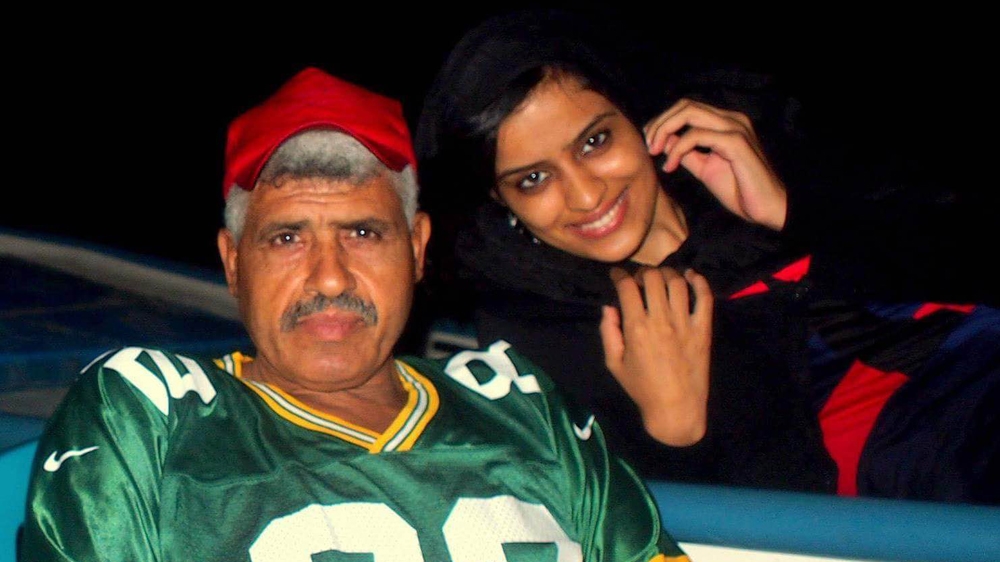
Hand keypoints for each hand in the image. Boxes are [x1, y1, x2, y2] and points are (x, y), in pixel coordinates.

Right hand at [599, 266, 712, 445]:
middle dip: (643, 272)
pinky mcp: (703, 329)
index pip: (627, 287)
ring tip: (662, 277)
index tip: (617, 274)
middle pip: (653, 278)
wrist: (675, 408)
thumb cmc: (642, 389)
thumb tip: (608, 307)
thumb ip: (608, 332)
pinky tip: (691, 276)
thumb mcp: (614, 364)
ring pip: (677, 282)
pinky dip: (698, 281)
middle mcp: (661, 320)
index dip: (620, 275)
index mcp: (636, 328)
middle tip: (640, 279)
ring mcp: (684, 323)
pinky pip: (704, 297)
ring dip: (667, 273)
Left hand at [644, 98, 787, 230]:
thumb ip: (686, 153)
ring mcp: (735, 128)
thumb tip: (664, 141)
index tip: (649, 143)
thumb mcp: (705, 168)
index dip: (662, 121)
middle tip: (648, 146)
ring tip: (655, 152)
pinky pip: (696, 135)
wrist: (767, 209)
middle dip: (660, 123)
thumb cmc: (739, 190)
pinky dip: (678, 149)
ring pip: (689, 112)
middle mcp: (732, 119)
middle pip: (685, 105)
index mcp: (725, 123)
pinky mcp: (736, 142)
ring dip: (664, 130)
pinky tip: (670, 166)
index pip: (687, 108)